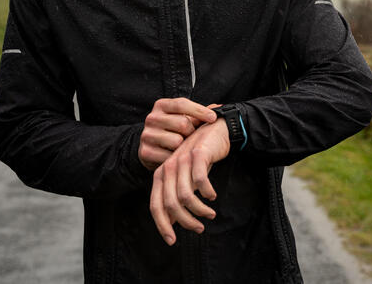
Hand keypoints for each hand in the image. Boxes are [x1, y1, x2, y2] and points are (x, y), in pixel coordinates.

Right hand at [138, 98, 217, 170]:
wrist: (152, 147)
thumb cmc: (172, 129)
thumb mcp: (182, 117)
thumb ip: (198, 113)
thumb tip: (219, 107)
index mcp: (161, 105)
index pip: (182, 104)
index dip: (199, 110)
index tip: (213, 118)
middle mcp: (152, 118)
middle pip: (182, 124)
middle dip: (192, 132)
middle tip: (191, 137)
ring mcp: (146, 135)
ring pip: (176, 141)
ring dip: (184, 146)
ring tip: (182, 146)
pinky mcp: (145, 152)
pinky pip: (169, 156)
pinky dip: (175, 157)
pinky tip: (175, 155)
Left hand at [149, 118, 229, 244]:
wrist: (216, 130)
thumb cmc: (200, 158)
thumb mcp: (186, 178)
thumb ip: (176, 197)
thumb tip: (171, 223)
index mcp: (161, 175)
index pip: (156, 206)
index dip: (162, 225)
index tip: (172, 241)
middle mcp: (168, 167)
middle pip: (170, 204)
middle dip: (186, 221)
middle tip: (199, 228)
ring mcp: (182, 160)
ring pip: (186, 195)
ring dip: (199, 210)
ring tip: (210, 214)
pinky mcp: (198, 154)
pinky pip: (201, 180)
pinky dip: (207, 193)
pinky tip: (212, 196)